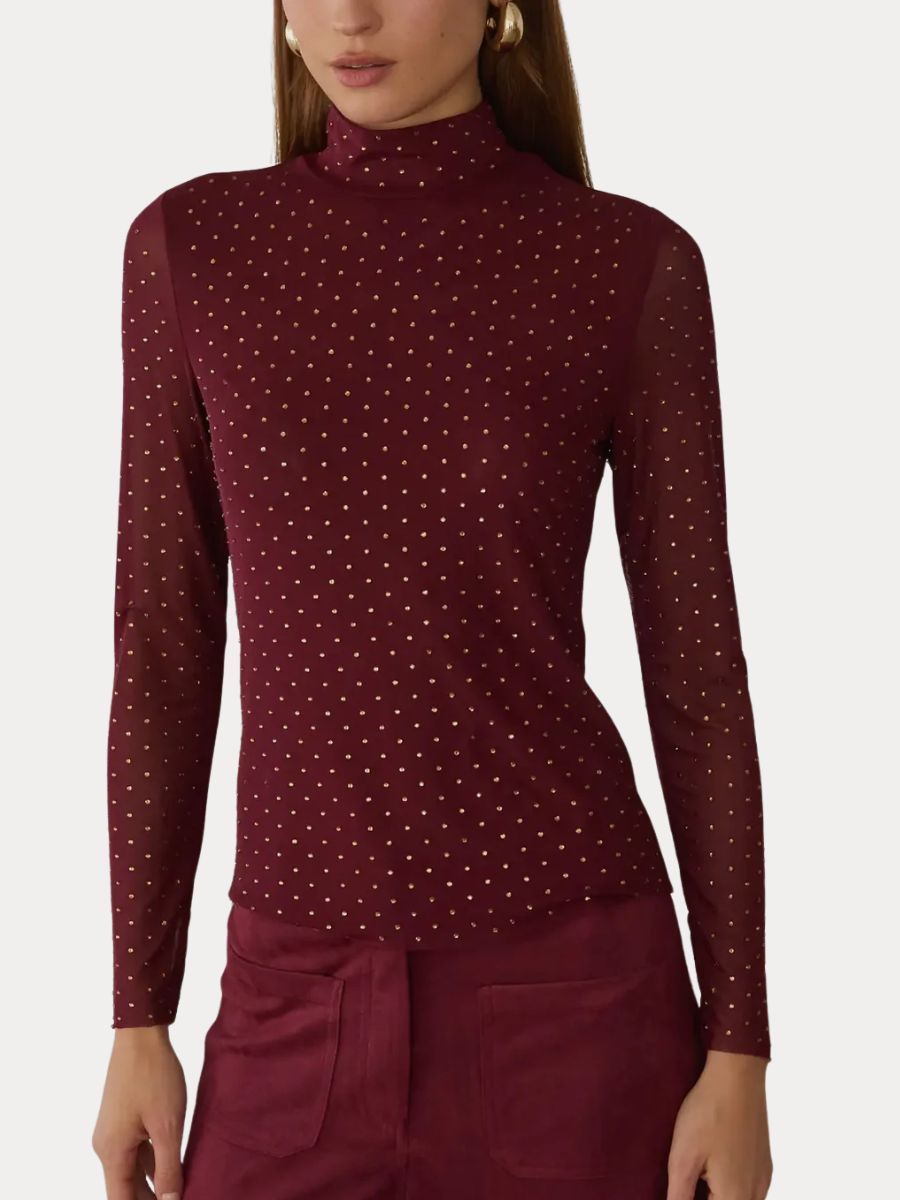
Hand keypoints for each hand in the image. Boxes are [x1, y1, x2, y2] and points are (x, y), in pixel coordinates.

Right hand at [92, 1025, 186, 1199]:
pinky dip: (153, 1161)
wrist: (141, 1033)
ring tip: (180, 1189)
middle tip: (179, 1198)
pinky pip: (137, 1150)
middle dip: (151, 1198)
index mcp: (112, 1152)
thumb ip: (168, 1168)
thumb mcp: (167, 1125)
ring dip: (154, 1182)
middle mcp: (107, 1146)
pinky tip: (175, 1165)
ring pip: (133, 1169)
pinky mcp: (123, 1119)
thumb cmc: (154, 1076)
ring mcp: (114, 1131)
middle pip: (126, 1188)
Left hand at [666, 1050, 772, 1199]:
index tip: (681, 1188)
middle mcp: (755, 1193)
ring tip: (698, 1180)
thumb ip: (679, 1194)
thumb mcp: (683, 1157)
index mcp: (735, 1196)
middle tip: (688, 1183)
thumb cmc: (709, 1112)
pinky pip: (751, 1190)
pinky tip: (714, 1172)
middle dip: (707, 1197)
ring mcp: (763, 1178)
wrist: (738, 1075)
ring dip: (719, 1195)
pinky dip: (731, 1189)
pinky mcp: (764, 1163)